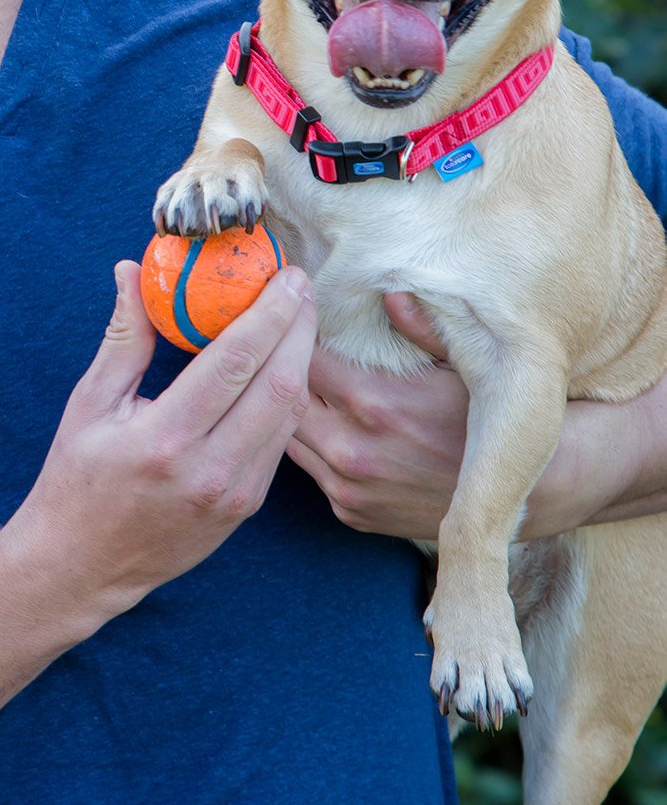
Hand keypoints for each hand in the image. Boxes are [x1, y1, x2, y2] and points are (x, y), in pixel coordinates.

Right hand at [8, 258, 315, 623]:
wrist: (83, 565)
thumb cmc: (78, 479)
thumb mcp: (89, 404)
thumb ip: (123, 338)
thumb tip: (132, 271)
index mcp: (163, 438)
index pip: (233, 363)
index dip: (269, 314)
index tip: (286, 276)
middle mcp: (207, 470)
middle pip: (278, 385)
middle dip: (299, 327)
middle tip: (302, 286)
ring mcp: (233, 494)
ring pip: (289, 414)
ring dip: (304, 360)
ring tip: (300, 317)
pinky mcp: (246, 507)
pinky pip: (280, 442)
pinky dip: (289, 397)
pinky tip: (287, 365)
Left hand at [287, 293, 469, 540]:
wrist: (518, 491)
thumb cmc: (486, 417)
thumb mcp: (459, 363)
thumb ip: (418, 326)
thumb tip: (388, 290)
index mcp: (374, 402)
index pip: (303, 359)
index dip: (301, 339)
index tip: (306, 326)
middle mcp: (351, 450)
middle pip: (287, 400)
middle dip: (288, 375)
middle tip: (297, 357)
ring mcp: (348, 488)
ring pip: (291, 438)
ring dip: (297, 414)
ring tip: (315, 392)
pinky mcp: (351, 513)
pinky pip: (313, 472)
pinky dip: (317, 449)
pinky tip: (335, 430)